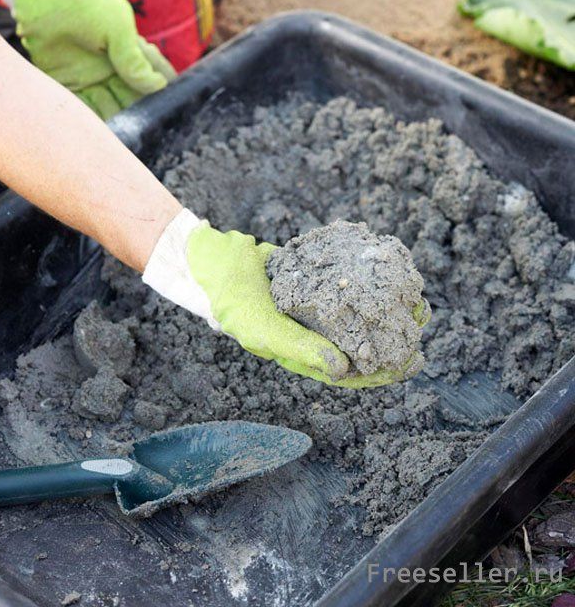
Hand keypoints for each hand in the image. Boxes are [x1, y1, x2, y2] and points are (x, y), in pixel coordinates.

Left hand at [0, 0, 174, 119]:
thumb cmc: (83, 2)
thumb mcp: (117, 27)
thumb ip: (134, 58)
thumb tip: (158, 86)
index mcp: (129, 52)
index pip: (153, 77)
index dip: (165, 91)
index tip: (175, 107)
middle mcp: (112, 68)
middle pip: (134, 98)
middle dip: (143, 112)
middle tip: (151, 127)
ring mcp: (91, 78)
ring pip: (112, 107)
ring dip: (120, 120)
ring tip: (129, 133)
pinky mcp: (69, 86)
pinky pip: (85, 109)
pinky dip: (94, 121)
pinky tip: (104, 131)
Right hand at [143, 210, 424, 387]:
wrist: (216, 263)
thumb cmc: (235, 304)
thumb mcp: (265, 331)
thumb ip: (302, 349)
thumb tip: (345, 369)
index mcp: (303, 354)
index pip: (350, 371)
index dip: (380, 371)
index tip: (410, 362)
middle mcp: (313, 332)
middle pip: (360, 342)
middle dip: (391, 340)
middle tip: (420, 328)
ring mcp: (315, 306)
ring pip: (357, 313)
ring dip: (383, 310)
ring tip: (411, 301)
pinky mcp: (314, 280)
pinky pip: (345, 284)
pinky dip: (365, 282)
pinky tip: (386, 273)